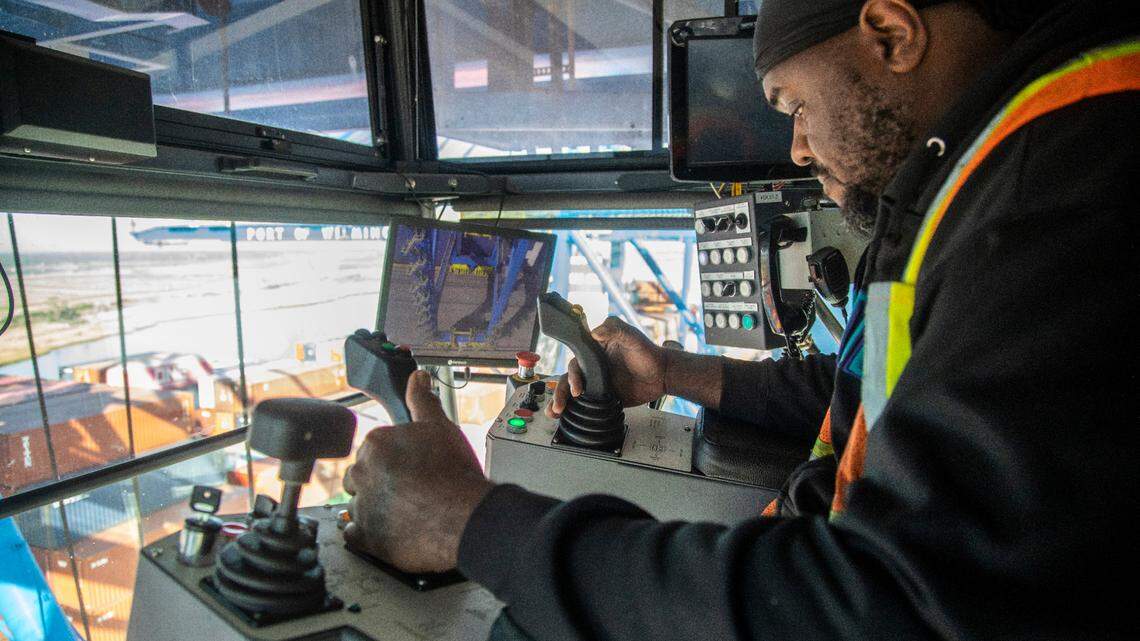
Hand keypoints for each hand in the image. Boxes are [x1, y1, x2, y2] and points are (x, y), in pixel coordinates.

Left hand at [342, 370, 493, 572]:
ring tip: (406, 512)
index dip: (394, 462)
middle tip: (410, 492)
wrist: (466, 516)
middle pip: (361, 477)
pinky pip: (353, 534)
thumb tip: (418, 378)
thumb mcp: (440, 427)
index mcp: (375, 443)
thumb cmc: (455, 474)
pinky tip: (391, 530)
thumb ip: (423, 400)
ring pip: (358, 504)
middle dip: (381, 484)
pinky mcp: (365, 536)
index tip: (410, 470)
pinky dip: (367, 534)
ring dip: (376, 508)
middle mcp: (362, 472)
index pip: (373, 451)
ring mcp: (362, 506)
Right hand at [547, 316, 668, 417]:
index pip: (576, 361)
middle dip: (560, 392)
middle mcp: (593, 367)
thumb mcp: (631, 336)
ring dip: (560, 401)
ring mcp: (597, 383)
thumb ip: (614, 328)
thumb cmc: (647, 351)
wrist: (662, 375)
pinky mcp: (603, 397)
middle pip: (569, 378)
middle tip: (559, 405)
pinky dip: (574, 410)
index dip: (572, 375)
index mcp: (594, 352)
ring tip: (554, 412)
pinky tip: (565, 417)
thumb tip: (594, 332)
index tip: (577, 387)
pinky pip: (586, 404)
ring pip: (572, 392)